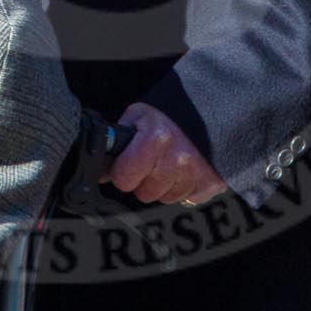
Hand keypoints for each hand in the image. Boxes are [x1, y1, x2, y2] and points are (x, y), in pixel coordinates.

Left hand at [105, 103, 227, 206]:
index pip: (123, 179)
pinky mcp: (210, 184)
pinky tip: (186, 169)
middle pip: (144, 194)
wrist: (209, 111)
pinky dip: (185, 187)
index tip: (131, 160)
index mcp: (155, 139)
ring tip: (171, 162)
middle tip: (154, 159)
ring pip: (165, 199)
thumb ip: (116, 143)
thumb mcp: (138, 117)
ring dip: (165, 184)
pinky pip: (187, 199)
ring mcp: (195, 174)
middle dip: (145, 179)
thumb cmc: (169, 114)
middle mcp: (177, 159)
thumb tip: (100, 172)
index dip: (123, 170)